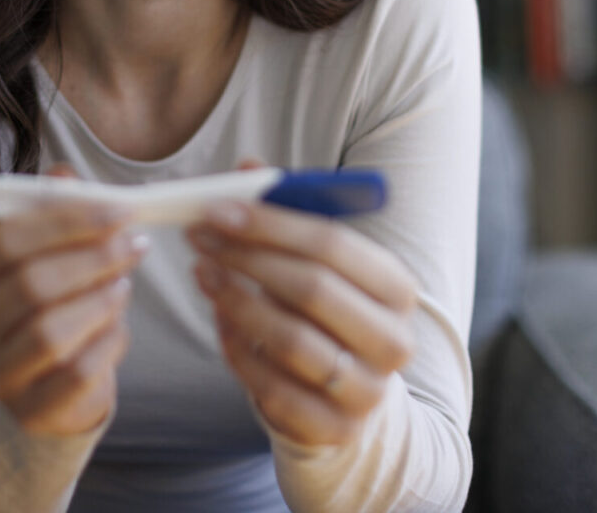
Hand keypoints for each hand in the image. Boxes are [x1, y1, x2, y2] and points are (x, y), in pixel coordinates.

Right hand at [0, 164, 148, 436]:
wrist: (43, 381)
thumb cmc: (47, 301)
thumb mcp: (47, 250)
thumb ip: (52, 208)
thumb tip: (62, 175)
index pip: (6, 240)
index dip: (67, 221)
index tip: (120, 208)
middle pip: (30, 284)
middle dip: (93, 257)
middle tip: (134, 243)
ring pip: (50, 332)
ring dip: (100, 299)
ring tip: (124, 283)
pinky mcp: (29, 412)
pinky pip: (77, 373)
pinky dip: (107, 342)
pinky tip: (117, 325)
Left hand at [186, 177, 417, 446]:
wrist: (351, 389)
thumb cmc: (328, 306)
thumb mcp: (316, 256)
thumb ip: (287, 210)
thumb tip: (247, 169)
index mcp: (396, 286)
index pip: (332, 244)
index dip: (270, 224)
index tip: (217, 210)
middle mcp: (393, 339)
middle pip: (312, 288)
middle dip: (247, 258)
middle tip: (200, 237)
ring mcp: (366, 390)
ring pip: (290, 340)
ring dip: (236, 301)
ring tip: (204, 273)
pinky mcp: (333, 428)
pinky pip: (272, 387)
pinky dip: (239, 351)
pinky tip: (221, 321)